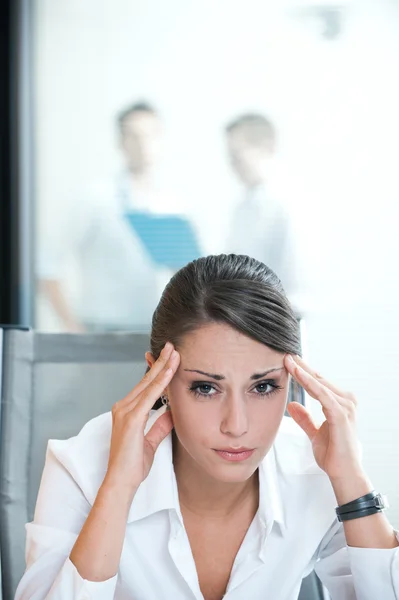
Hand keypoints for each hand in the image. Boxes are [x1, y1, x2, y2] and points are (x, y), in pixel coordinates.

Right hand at [105, 342, 179, 498]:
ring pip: (148, 383)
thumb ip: (160, 425)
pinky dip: (160, 382)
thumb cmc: (133, 464)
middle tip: (172, 346)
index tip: (167, 357)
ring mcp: (125, 411)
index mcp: (127, 411)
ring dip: (162, 367)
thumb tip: (172, 412)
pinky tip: (170, 372)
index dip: (156, 370)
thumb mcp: (151, 441)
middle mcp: (123, 407)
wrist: (121, 481)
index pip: (145, 386)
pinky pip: (149, 395)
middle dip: (160, 362)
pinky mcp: (130, 418)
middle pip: (146, 379)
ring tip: (174, 352)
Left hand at [284, 354, 362, 480]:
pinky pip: (321, 394)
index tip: (289, 361)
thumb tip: (292, 404)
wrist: (342, 472)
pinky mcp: (340, 413)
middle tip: (286, 354)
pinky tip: (297, 373)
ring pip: (319, 383)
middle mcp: (345, 401)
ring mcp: (345, 406)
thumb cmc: (333, 454)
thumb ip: (305, 418)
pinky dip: (309, 383)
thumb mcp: (314, 433)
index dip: (303, 372)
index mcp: (339, 404)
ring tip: (288, 360)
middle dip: (302, 366)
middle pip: (319, 379)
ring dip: (303, 371)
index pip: (318, 383)